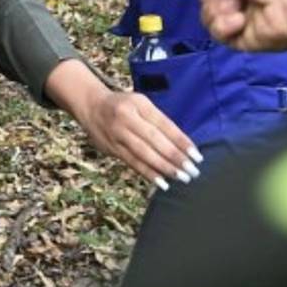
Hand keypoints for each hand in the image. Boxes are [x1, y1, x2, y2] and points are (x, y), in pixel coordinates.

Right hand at [79, 89, 201, 189]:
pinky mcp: (112, 148)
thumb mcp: (141, 103)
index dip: (180, 141)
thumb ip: (158, 121)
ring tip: (182, 178)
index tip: (196, 156)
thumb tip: (182, 145)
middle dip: (175, 158)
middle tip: (192, 171)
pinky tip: (162, 183)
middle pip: (154, 141)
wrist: (90, 105)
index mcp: (138, 104)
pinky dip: (148, 173)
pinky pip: (132, 163)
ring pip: (143, 154)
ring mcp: (117, 134)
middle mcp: (127, 119)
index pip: (164, 125)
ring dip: (164, 168)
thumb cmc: (124, 105)